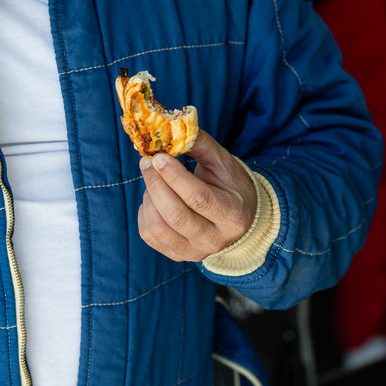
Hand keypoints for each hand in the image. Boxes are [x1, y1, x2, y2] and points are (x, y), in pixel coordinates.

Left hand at [138, 130, 256, 261]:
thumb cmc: (230, 184)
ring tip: (155, 181)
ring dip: (149, 198)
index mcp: (233, 215)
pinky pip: (149, 235)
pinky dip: (145, 213)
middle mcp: (215, 240)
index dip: (174, 177)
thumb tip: (169, 130)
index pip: (198, 198)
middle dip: (155, 184)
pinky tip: (154, 199)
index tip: (159, 156)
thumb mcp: (223, 162)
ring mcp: (195, 252)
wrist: (240, 218)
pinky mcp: (178, 255)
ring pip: (158, 228)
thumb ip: (199, 144)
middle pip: (175, 215)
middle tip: (147, 162)